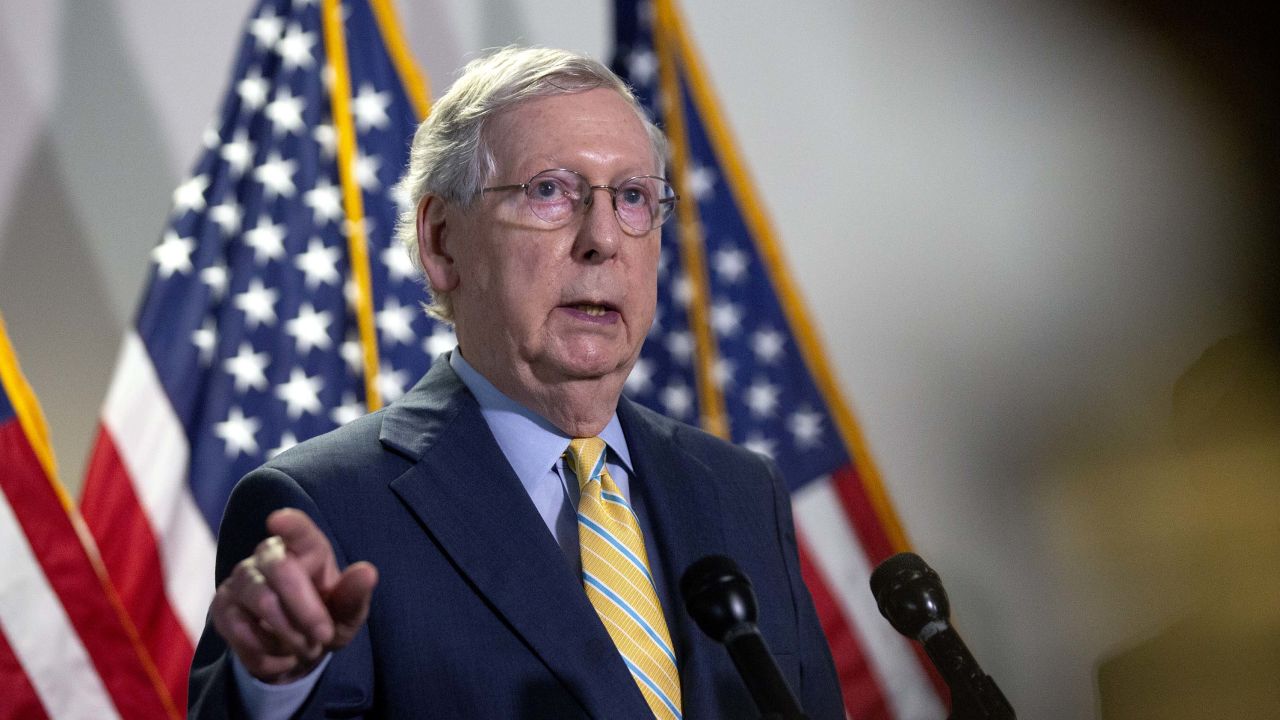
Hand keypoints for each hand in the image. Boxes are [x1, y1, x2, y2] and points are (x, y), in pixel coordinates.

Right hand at [210, 508, 378, 682]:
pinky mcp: (222, 606)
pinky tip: (280, 656)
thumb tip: (367, 572)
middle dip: (307, 610)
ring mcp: (241, 579)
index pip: (299, 530)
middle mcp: (268, 555)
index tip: (278, 520)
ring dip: (289, 635)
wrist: (292, 652)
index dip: (290, 524)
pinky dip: (267, 653)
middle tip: (323, 637)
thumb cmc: (324, 621)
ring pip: (262, 601)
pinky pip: (242, 631)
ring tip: (306, 649)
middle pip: (281, 570)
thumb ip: (354, 595)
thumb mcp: (346, 615)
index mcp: (306, 549)